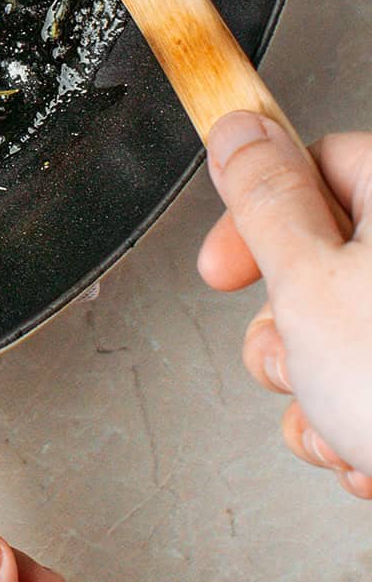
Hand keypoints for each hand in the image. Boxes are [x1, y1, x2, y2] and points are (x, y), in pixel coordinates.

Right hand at [199, 113, 371, 496]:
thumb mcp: (310, 282)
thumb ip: (263, 198)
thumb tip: (240, 130)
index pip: (313, 164)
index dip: (254, 217)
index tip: (224, 268)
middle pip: (319, 258)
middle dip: (285, 329)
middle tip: (291, 358)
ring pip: (339, 331)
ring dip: (315, 390)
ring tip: (335, 422)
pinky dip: (356, 420)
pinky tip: (364, 451)